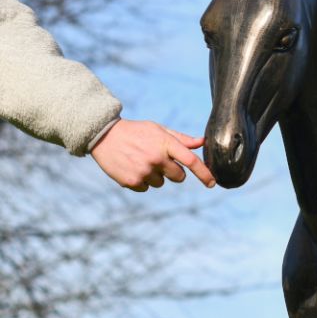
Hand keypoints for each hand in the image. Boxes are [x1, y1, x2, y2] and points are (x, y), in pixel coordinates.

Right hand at [90, 120, 215, 190]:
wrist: (104, 135)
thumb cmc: (136, 132)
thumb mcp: (158, 130)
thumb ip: (180, 138)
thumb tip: (201, 142)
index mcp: (165, 143)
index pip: (190, 161)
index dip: (204, 173)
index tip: (212, 183)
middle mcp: (157, 158)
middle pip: (179, 177)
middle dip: (173, 171)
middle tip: (157, 160)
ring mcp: (144, 171)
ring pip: (161, 183)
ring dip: (155, 175)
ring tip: (140, 160)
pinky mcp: (133, 181)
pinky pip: (146, 188)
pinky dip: (141, 181)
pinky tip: (132, 167)